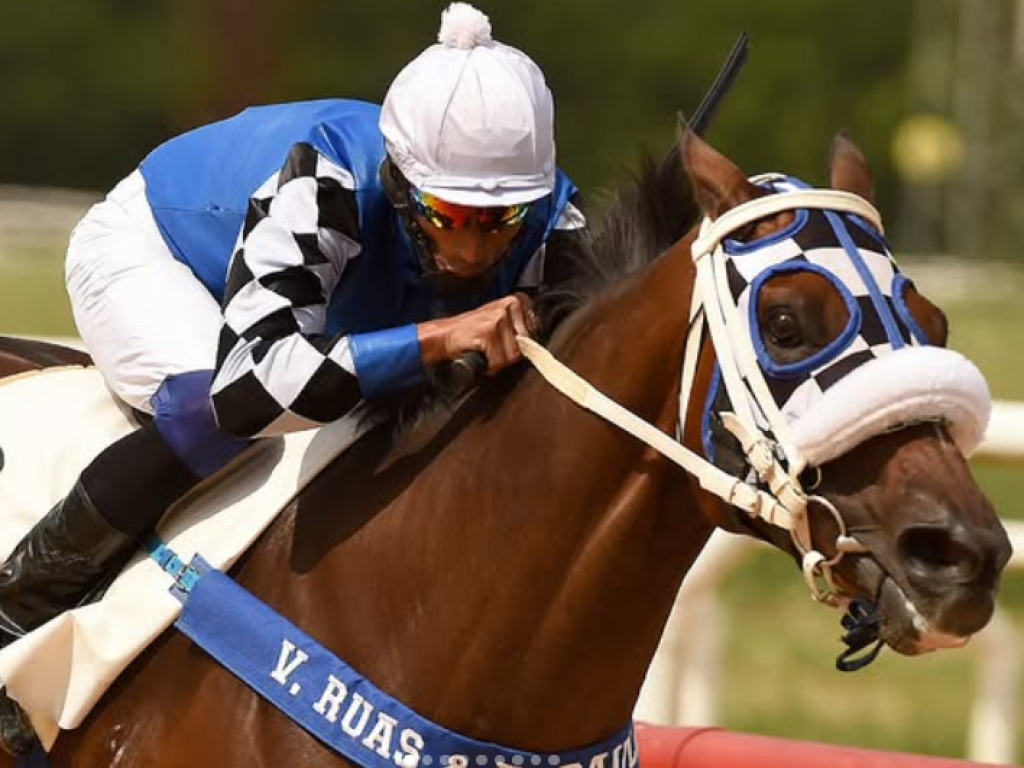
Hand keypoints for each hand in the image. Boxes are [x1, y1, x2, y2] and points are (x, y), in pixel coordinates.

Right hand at [417, 294, 539, 374]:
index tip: (506, 341)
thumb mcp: (499, 320)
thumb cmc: (471, 332)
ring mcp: (498, 319)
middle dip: (509, 353)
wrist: (444, 336)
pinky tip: (480, 355)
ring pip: (513, 355)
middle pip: (525, 345)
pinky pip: (499, 361)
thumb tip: (538, 342)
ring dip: (499, 361)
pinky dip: (490, 366)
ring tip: (486, 351)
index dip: (521, 342)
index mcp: (514, 301)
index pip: (535, 330)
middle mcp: (507, 306)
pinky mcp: (488, 333)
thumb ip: (519, 326)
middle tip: (493, 347)